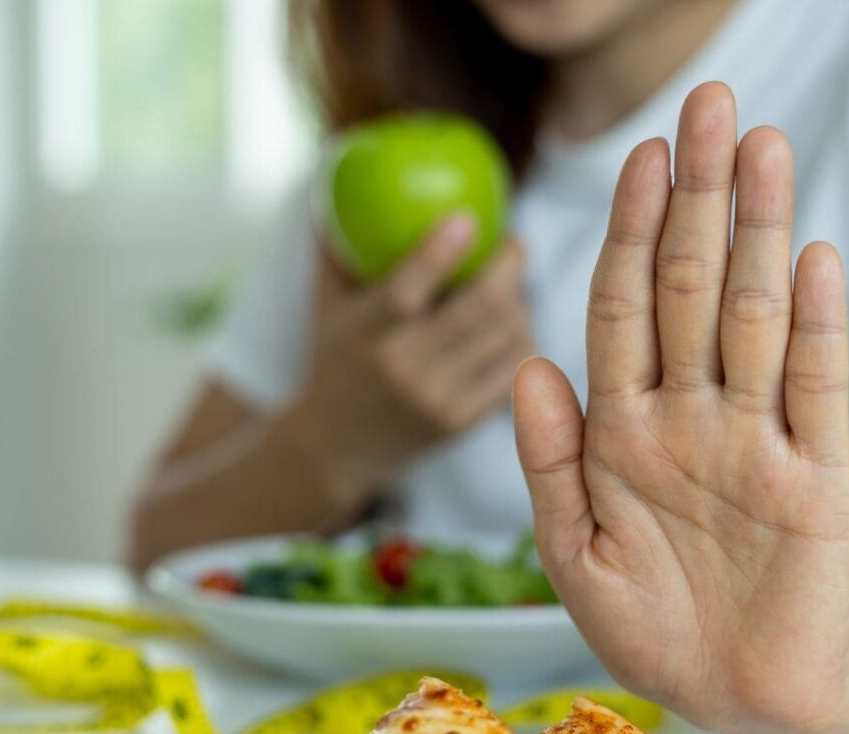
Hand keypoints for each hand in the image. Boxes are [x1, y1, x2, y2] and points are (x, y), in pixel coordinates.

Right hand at [296, 216, 533, 501]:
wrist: (334, 448)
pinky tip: (514, 324)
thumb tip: (340, 171)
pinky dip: (522, 339)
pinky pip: (513, 369)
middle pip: (476, 311)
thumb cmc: (335, 359)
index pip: (405, 293)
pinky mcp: (462, 422)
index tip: (468, 218)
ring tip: (513, 286)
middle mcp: (403, 370)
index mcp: (365, 335)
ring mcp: (437, 400)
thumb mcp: (326, 305)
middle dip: (509, 268)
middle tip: (515, 245)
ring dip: (520, 302)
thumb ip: (337, 246)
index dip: (439, 254)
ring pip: (505, 337)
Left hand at [513, 83, 848, 733]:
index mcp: (620, 435)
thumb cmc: (648, 628)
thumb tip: (526, 364)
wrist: (733, 694)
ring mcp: (753, 441)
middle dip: (695, 200)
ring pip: (752, 318)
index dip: (628, 237)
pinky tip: (807, 256)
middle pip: (689, 291)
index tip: (638, 161)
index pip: (622, 312)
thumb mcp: (572, 552)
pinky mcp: (817, 477)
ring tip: (760, 149)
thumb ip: (547, 463)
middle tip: (707, 108)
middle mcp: (686, 421)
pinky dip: (809, 325)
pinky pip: (812, 388)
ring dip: (756, 233)